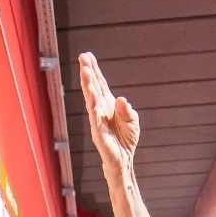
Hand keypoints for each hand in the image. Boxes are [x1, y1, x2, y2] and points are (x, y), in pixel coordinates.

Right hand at [79, 52, 139, 174]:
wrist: (123, 161)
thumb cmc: (126, 140)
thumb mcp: (132, 122)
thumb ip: (128, 110)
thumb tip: (121, 99)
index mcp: (108, 105)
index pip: (100, 85)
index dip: (94, 70)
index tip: (87, 55)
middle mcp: (100, 110)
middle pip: (93, 88)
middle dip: (88, 72)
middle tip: (82, 57)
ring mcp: (97, 121)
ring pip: (91, 100)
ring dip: (88, 86)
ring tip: (85, 71)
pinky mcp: (98, 134)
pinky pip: (95, 118)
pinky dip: (93, 107)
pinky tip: (91, 96)